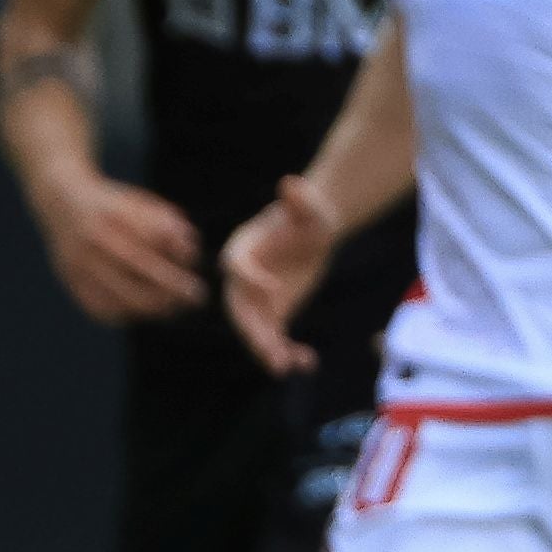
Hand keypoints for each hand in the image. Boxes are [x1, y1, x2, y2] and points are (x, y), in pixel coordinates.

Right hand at [29, 172, 209, 324]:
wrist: (60, 202)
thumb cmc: (112, 205)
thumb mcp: (138, 202)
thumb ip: (166, 222)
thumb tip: (189, 252)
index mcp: (112, 213)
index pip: (150, 239)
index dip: (176, 258)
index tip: (196, 269)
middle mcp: (92, 237)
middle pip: (136, 267)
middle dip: (170, 286)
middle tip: (195, 297)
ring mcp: (77, 261)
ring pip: (118, 293)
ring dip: (151, 306)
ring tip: (172, 308)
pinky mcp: (69, 279)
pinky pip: (98, 307)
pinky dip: (123, 314)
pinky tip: (142, 311)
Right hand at [220, 179, 338, 375]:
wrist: (315, 232)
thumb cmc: (308, 214)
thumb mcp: (308, 207)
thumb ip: (298, 200)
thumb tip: (290, 184)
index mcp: (242, 249)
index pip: (236, 266)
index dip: (251, 278)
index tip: (274, 288)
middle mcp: (242, 279)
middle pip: (240, 307)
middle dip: (252, 330)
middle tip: (269, 347)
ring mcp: (256, 300)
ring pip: (255, 330)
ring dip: (268, 350)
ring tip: (286, 367)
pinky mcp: (274, 314)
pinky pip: (275, 338)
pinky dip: (287, 352)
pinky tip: (307, 362)